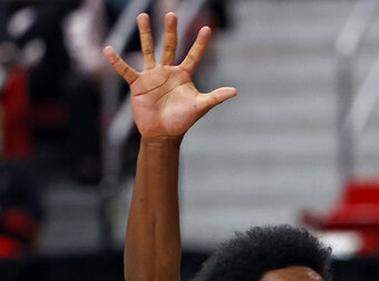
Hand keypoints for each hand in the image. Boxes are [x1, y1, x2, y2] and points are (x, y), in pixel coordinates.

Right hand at [103, 13, 235, 139]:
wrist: (163, 133)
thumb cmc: (183, 120)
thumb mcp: (200, 106)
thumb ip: (215, 97)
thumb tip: (235, 91)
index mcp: (184, 75)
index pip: (194, 55)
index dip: (200, 44)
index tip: (207, 28)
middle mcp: (168, 71)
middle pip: (169, 46)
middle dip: (170, 30)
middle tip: (171, 14)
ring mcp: (152, 76)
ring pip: (148, 50)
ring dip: (145, 34)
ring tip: (143, 16)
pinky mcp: (137, 84)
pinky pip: (126, 70)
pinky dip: (117, 61)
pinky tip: (108, 49)